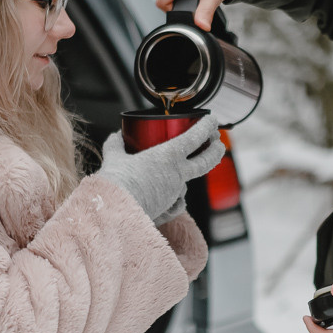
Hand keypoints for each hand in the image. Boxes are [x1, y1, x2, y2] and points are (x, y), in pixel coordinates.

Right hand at [97, 115, 223, 221]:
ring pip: (190, 180)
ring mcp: (176, 193)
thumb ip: (116, 145)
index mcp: (168, 156)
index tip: (212, 119)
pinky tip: (175, 196)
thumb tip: (115, 136)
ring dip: (191, 172)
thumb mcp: (114, 158)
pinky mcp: (170, 208)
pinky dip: (178, 197)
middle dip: (216, 149)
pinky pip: (179, 201)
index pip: (195, 137)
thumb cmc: (117, 184)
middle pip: (206, 160)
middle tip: (218, 143)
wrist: (116, 213)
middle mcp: (177, 174)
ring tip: (189, 167)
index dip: (207, 126)